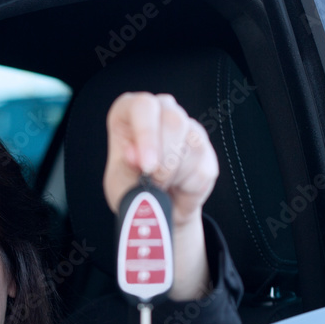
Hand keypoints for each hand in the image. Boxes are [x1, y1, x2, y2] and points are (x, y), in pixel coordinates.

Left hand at [103, 92, 218, 299]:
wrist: (157, 216)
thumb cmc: (133, 194)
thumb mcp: (119, 183)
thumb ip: (127, 168)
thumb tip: (136, 158)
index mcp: (128, 117)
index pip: (136, 107)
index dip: (141, 131)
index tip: (141, 161)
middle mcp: (159, 115)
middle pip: (166, 117)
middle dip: (160, 152)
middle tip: (153, 178)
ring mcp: (186, 129)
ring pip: (188, 139)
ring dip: (174, 171)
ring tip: (162, 188)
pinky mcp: (205, 151)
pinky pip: (202, 163)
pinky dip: (189, 183)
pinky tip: (178, 190)